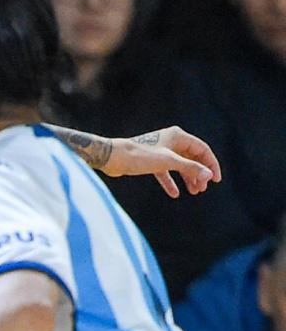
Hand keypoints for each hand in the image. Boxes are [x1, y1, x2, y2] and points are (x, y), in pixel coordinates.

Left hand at [105, 127, 220, 198]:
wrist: (113, 158)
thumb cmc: (140, 156)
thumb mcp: (168, 162)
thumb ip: (190, 168)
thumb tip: (209, 175)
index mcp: (178, 136)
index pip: (202, 149)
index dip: (211, 164)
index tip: (216, 179)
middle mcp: (171, 141)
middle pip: (192, 158)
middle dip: (199, 173)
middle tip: (203, 189)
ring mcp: (161, 151)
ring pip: (180, 166)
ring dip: (188, 178)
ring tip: (194, 192)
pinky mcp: (151, 161)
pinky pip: (166, 172)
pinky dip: (171, 182)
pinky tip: (175, 194)